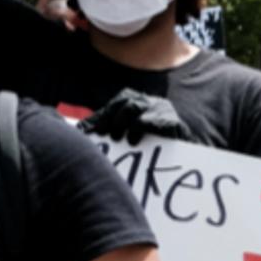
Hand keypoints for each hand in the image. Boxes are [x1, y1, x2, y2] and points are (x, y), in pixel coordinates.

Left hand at [78, 89, 198, 145]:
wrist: (180, 158)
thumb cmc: (150, 146)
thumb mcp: (126, 134)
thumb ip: (107, 128)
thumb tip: (80, 129)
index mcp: (139, 102)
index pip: (117, 103)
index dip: (104, 115)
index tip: (94, 132)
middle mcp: (150, 102)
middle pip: (126, 102)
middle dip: (113, 118)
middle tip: (110, 136)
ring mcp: (162, 109)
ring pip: (136, 107)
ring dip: (125, 123)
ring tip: (124, 140)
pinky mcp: (172, 121)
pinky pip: (152, 119)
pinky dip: (139, 128)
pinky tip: (134, 140)